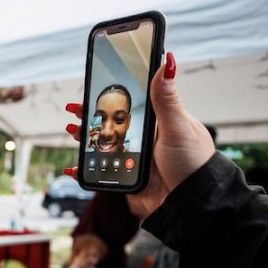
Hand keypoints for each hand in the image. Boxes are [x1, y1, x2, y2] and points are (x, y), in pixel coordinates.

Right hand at [65, 53, 215, 217]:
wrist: (191, 205)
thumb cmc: (194, 164)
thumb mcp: (178, 127)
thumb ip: (166, 99)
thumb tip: (167, 62)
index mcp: (158, 123)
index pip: (131, 104)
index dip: (111, 96)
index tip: (94, 87)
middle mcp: (144, 139)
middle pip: (111, 124)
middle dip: (91, 116)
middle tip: (74, 111)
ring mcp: (134, 159)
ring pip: (103, 146)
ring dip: (85, 139)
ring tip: (73, 132)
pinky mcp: (126, 178)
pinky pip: (101, 172)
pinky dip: (85, 170)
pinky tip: (74, 167)